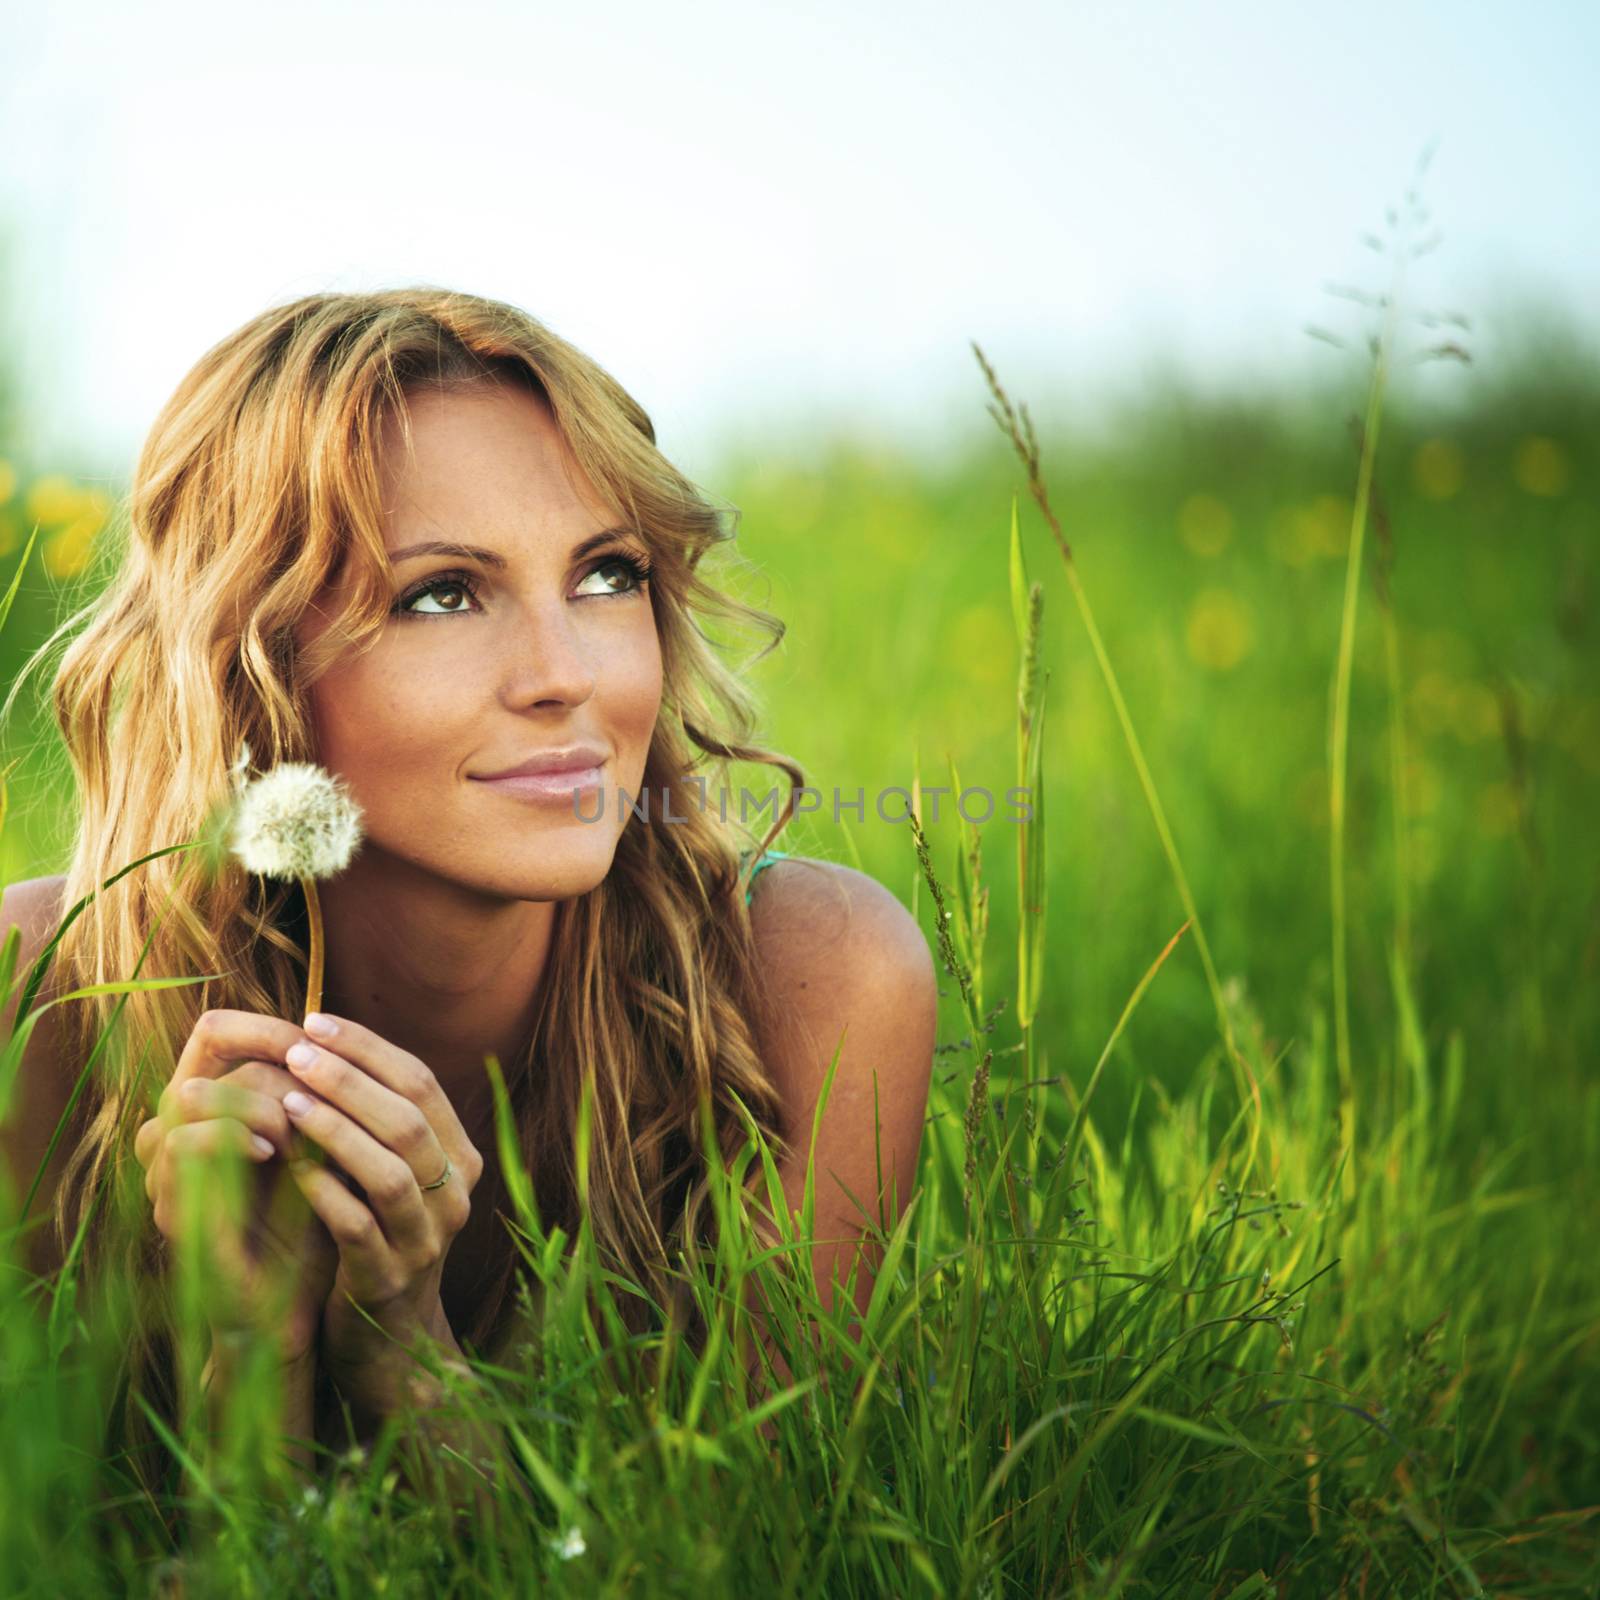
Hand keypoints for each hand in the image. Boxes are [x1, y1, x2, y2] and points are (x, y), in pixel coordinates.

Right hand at [133, 1010, 341, 1365]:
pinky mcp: (171, 1209)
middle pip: (205, 1055)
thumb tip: (350, 1043)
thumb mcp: (325, 1149)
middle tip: (313, 1095)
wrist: (292, 1306)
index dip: (263, 1025)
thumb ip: (323, 1100)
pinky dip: (232, 1138)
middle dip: (272, 1064)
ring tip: (295, 1130)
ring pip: (189, 1094)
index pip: (216, 1031)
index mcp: (216, 1111)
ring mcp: (168, 1170)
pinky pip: (181, 1145)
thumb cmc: (312, 1221)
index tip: (316, 1037)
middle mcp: (181, 1131)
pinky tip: (274, 1154)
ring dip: (255, 1102)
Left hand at [273, 1013, 484, 1407]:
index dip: (368, 1048)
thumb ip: (377, 1120)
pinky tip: (287, 1165)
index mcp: (460, 1158)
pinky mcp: (387, 1281)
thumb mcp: (390, 1174)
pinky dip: (322, 1192)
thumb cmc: (376, 1234)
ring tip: (287, 1100)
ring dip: (336, 1130)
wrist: (388, 1340)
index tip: (314, 1021)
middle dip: (349, 1078)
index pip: (423, 1082)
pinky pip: (357, 1228)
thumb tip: (326, 1040)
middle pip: (410, 1120)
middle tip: (294, 1051)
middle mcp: (455, 1196)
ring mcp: (426, 1240)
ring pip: (390, 1172)